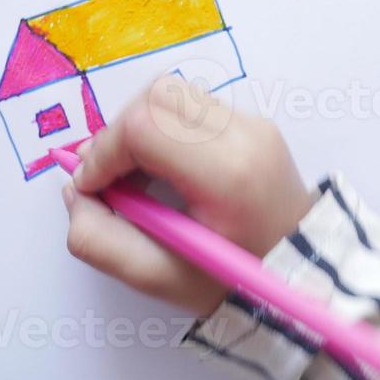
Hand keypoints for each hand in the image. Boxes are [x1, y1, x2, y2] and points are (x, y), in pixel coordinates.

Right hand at [63, 75, 313, 314]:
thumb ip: (101, 241)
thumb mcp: (160, 279)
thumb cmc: (234, 284)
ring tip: (137, 179)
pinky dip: (163, 130)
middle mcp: (244, 134)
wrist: (303, 278)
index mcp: (227, 174)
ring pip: (171, 95)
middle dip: (117, 135)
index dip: (103, 152)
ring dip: (139, 129)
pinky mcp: (253, 123)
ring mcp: (253, 123)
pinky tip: (164, 171)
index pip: (143, 126)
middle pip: (155, 97)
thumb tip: (75, 193)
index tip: (91, 188)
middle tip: (110, 182)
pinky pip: (191, 106)